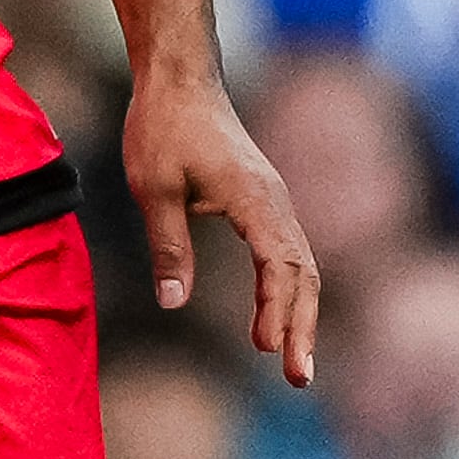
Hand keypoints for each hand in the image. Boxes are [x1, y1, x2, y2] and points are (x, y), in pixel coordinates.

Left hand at [125, 71, 318, 387]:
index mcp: (253, 198)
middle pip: (304, 274)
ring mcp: (274, 202)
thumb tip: (173, 303)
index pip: (278, 265)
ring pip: (302, 267)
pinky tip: (272, 325)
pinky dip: (289, 293)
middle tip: (298, 380)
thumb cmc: (163, 127)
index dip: (277, 310)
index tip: (270, 351)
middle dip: (303, 328)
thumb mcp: (154, 188)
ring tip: (294, 364)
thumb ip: (168, 245)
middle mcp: (275, 201)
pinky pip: (288, 255)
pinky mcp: (264, 203)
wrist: (179, 79)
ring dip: (300, 316)